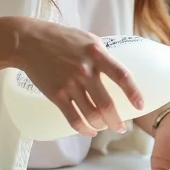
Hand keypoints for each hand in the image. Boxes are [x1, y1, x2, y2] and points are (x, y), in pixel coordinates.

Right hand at [14, 19, 144, 136]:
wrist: (29, 42)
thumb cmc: (60, 38)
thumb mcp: (87, 39)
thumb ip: (102, 55)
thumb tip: (117, 73)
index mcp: (97, 54)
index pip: (122, 75)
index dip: (133, 92)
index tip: (140, 105)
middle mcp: (85, 70)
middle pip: (107, 104)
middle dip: (117, 121)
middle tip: (122, 128)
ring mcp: (70, 84)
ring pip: (91, 115)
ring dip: (101, 126)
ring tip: (104, 127)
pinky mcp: (56, 94)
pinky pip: (73, 118)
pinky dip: (84, 129)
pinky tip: (89, 130)